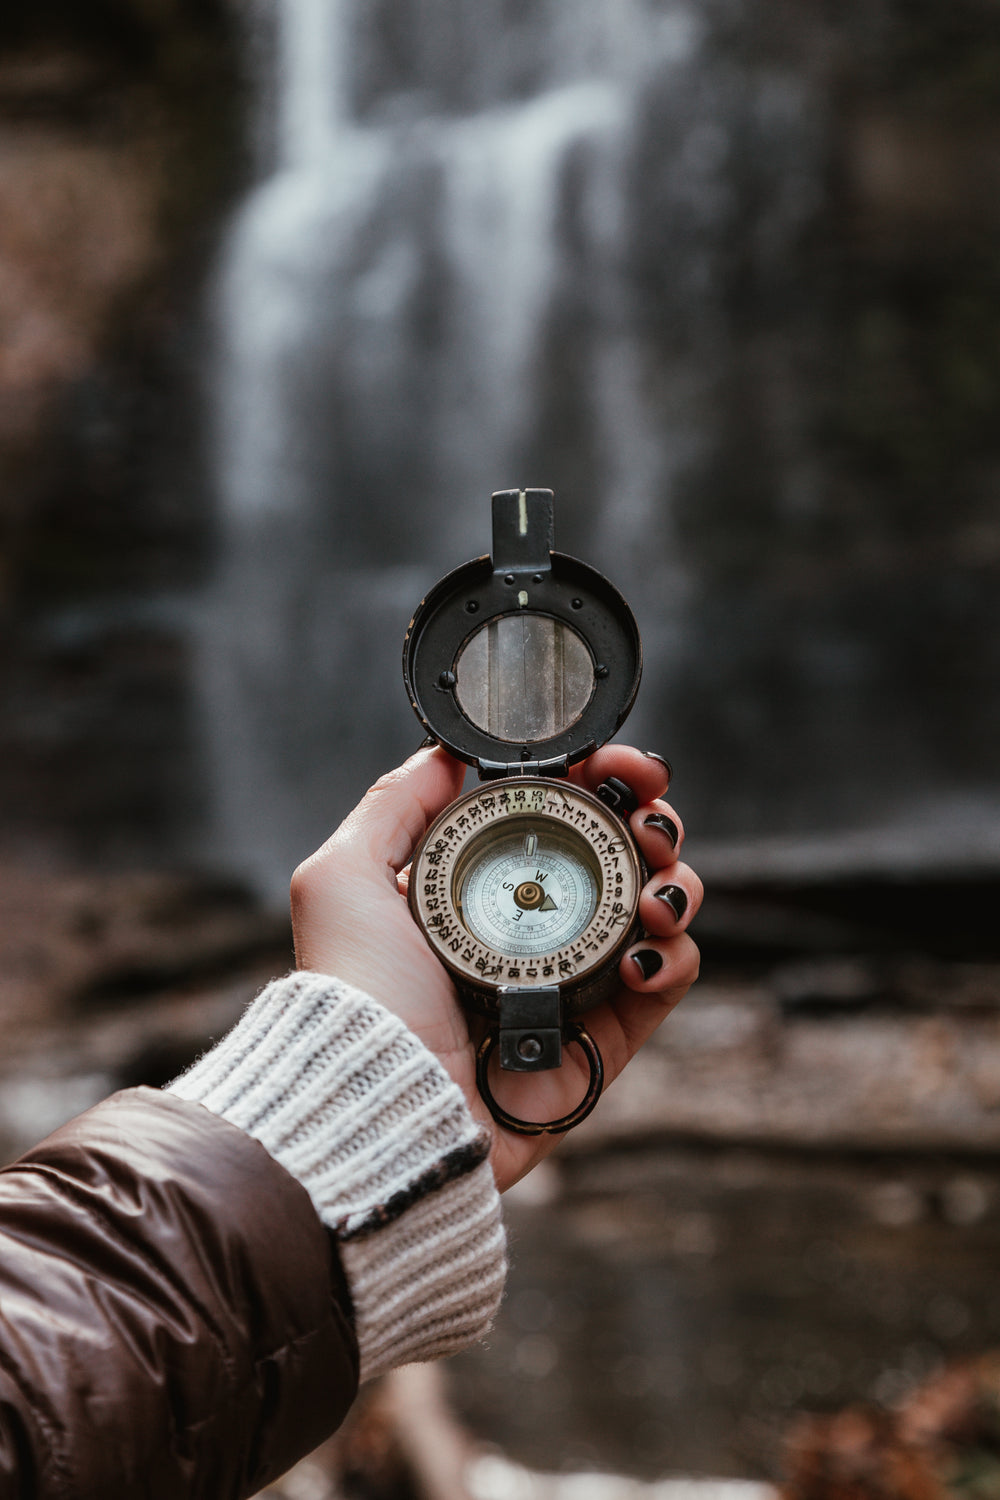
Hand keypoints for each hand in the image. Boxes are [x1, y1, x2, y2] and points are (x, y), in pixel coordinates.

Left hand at [291, 744, 700, 1191]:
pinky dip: (677, 957)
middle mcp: (531, 928)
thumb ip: (393, 805)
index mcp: (479, 886)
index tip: (615, 766)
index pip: (559, 817)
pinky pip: (667, 983)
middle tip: (647, 822)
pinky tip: (647, 953)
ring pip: (657, 910)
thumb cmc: (356, 990)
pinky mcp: (601, 1040)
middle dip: (650, 824)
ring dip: (673, 884)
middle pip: (622, 855)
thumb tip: (444, 754)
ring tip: (654, 895)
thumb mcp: (345, 877)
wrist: (383, 1095)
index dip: (598, 782)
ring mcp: (572, 981)